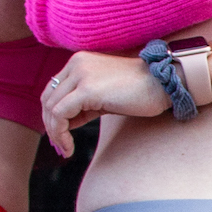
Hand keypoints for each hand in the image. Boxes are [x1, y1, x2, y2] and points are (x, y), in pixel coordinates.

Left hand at [39, 50, 170, 154]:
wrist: (163, 83)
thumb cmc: (139, 92)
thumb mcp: (104, 97)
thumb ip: (82, 105)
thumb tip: (64, 124)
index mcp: (79, 62)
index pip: (53, 90)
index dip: (51, 116)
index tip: (60, 136)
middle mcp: (76, 64)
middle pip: (47, 99)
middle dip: (50, 126)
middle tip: (60, 147)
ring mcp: (81, 74)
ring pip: (51, 108)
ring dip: (54, 133)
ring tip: (65, 149)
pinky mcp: (87, 89)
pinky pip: (60, 115)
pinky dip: (60, 134)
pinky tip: (69, 147)